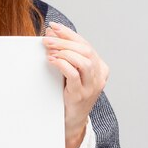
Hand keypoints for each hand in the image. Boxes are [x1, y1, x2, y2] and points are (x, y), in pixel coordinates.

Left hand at [42, 21, 109, 147]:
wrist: (71, 121)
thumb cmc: (68, 93)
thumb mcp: (70, 72)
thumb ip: (65, 55)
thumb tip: (50, 33)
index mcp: (100, 67)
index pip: (86, 44)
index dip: (69, 34)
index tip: (54, 26)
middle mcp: (99, 76)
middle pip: (85, 50)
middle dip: (65, 41)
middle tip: (47, 38)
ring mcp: (92, 87)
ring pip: (84, 60)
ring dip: (64, 51)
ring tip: (50, 49)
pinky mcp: (81, 95)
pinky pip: (74, 75)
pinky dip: (63, 64)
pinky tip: (52, 60)